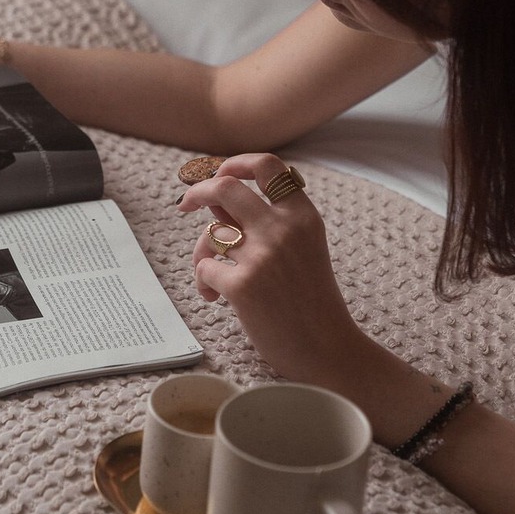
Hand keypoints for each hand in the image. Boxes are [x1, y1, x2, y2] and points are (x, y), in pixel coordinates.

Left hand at [177, 153, 363, 382]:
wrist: (328, 350)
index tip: (219, 173)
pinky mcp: (244, 286)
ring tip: (211, 279)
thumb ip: (264, 222)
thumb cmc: (311, 303)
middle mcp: (284, 229)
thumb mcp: (301, 250)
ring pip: (210, 233)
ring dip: (200, 253)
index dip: (235, 163)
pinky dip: (204, 283)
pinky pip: (204, 269)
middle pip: (225, 186)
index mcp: (303, 216)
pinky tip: (216, 299)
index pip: (267, 165)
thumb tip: (215, 198)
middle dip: (197, 191)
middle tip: (185, 205)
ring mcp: (263, 256)